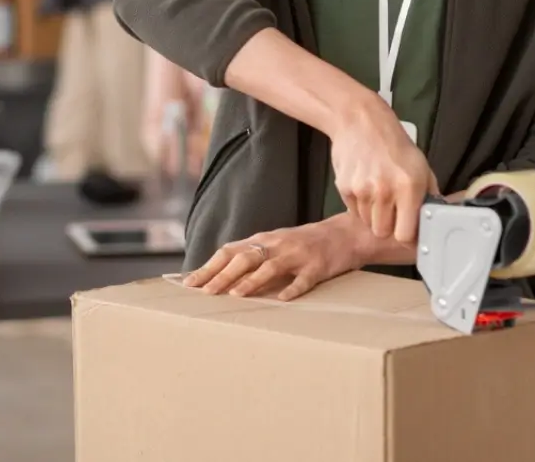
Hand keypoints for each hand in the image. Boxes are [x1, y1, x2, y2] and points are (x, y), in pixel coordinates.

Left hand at [181, 218, 364, 300]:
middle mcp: (276, 245)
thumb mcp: (273, 245)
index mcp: (262, 240)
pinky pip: (303, 279)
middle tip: (206, 293)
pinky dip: (292, 289)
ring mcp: (297, 255)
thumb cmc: (302, 244)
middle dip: (223, 275)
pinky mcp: (317, 267)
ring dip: (251, 281)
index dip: (209, 267)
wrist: (344, 234)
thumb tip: (218, 276)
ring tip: (236, 295)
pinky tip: (282, 299)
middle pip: (244, 257)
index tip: (189, 283)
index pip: (228, 251)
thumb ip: (250, 257)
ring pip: (270, 267)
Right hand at [329, 97, 438, 244]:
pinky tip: (366, 186)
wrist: (360, 122)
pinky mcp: (344, 188)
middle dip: (388, 226)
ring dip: (374, 215)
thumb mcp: (421, 166)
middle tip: (392, 212)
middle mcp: (385, 191)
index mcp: (409, 187)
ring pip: (367, 222)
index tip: (409, 233)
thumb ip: (429, 195)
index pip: (405, 234)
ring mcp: (362, 190)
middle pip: (383, 232)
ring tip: (378, 194)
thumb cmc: (393, 143)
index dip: (407, 236)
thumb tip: (434, 219)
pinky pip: (354, 210)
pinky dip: (360, 204)